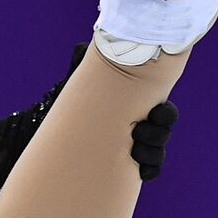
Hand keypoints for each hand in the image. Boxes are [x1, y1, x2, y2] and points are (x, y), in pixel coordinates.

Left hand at [39, 43, 178, 181]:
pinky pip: (149, 169)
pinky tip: (142, 172)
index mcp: (138, 105)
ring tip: (134, 149)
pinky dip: (149, 170)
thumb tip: (82, 45)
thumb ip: (82, 64)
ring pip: (157, 151)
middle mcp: (143, 126)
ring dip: (152, 152)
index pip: (164, 110)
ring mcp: (139, 146)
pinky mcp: (130, 165)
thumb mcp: (75, 84)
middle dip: (158, 132)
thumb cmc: (69, 103)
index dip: (164, 114)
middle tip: (139, 130)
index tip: (153, 113)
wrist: (53, 129)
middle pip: (165, 130)